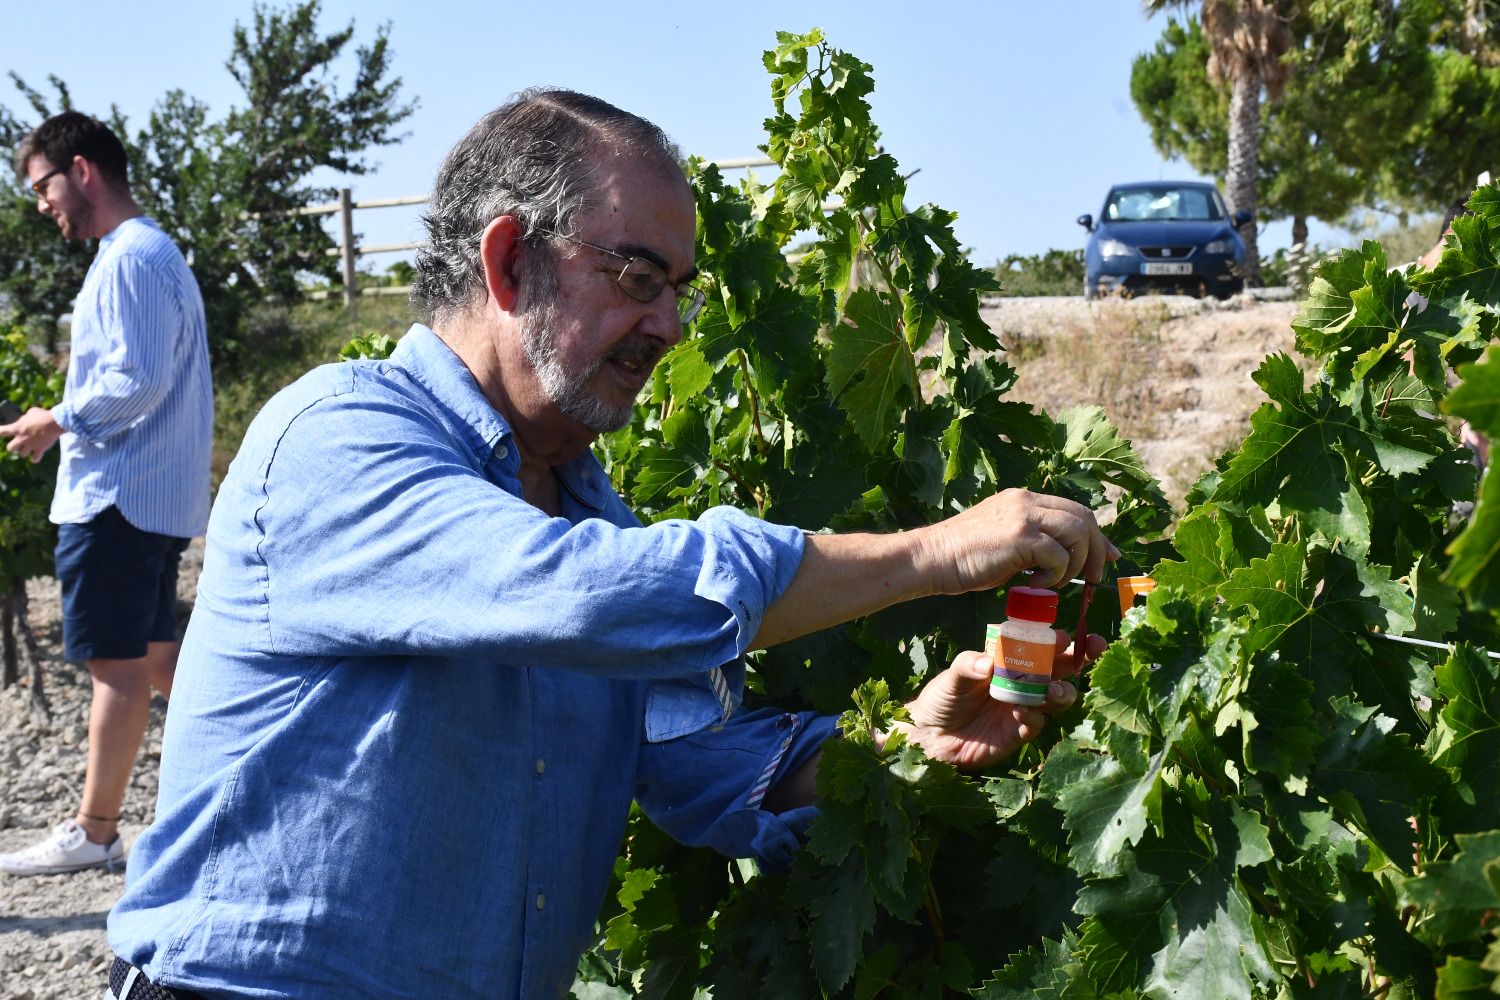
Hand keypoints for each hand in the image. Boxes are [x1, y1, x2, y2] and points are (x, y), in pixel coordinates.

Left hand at [0, 407, 63, 461]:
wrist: (55, 422)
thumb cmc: (43, 415)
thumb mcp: (32, 412)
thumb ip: (26, 418)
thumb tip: (26, 419)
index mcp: (17, 428)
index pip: (1, 431)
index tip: (0, 432)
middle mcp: (21, 438)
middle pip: (10, 448)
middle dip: (13, 447)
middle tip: (18, 444)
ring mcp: (30, 445)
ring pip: (22, 454)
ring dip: (24, 452)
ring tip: (29, 449)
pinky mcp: (40, 449)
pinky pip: (35, 459)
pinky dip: (35, 458)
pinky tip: (36, 457)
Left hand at [892, 633, 1104, 770]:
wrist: (930, 736)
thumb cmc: (942, 697)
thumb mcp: (951, 676)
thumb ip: (969, 665)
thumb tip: (988, 662)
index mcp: (1010, 659)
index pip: (1041, 644)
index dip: (1058, 638)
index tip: (1066, 636)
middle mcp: (1023, 681)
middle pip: (1061, 668)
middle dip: (1080, 658)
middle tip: (1092, 650)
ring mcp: (1024, 706)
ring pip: (1057, 697)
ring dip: (1062, 692)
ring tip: (1053, 691)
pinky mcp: (1018, 733)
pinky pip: (1036, 724)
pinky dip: (1034, 717)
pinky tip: (1022, 713)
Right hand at [918, 488, 1119, 593]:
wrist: (931, 558)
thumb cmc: (961, 558)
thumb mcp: (1002, 540)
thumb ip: (1029, 541)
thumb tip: (1059, 558)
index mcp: (1023, 498)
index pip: (1074, 509)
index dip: (1096, 535)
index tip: (1107, 556)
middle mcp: (1027, 500)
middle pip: (1083, 517)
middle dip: (1096, 550)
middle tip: (1092, 577)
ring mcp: (1024, 515)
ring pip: (1077, 532)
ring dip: (1075, 563)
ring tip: (1055, 581)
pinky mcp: (1020, 535)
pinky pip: (1058, 554)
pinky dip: (1054, 574)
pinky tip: (1034, 584)